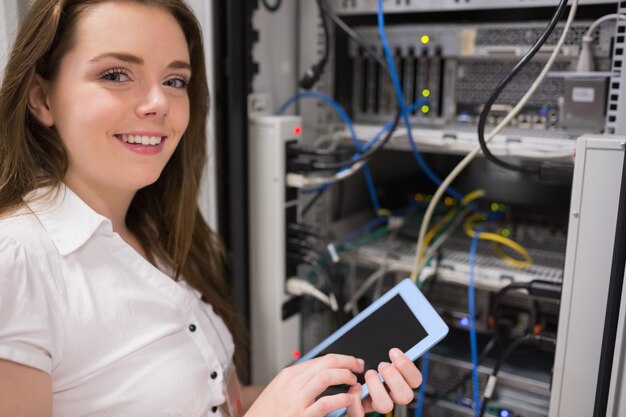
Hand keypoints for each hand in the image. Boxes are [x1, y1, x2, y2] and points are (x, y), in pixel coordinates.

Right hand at [244, 354, 364, 416]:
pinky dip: (339, 398)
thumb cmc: (266, 413)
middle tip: (359, 367)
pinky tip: (347, 399)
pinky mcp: (300, 416)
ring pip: (325, 377)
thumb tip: (319, 373)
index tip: (352, 362)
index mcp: (288, 375)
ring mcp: (296, 400)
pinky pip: (324, 403)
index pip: (320, 359)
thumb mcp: (279, 390)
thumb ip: (298, 381)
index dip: (341, 359)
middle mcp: (292, 384)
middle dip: (347, 362)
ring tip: (353, 382)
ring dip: (345, 376)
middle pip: (325, 363)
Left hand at [346, 348, 421, 415]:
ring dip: (377, 387)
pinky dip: (356, 400)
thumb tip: (391, 348)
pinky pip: (360, 413)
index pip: (416, 380)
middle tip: (382, 365)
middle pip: (406, 396)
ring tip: (369, 374)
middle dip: (393, 376)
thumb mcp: (377, 356)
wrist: (347, 378)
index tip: (393, 352)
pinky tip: (354, 387)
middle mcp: (392, 396)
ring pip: (385, 406)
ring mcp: (377, 404)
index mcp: (400, 382)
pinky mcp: (361, 410)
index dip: (407, 366)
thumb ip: (385, 355)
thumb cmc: (366, 366)